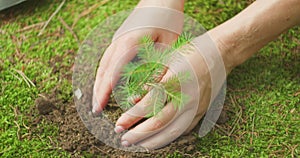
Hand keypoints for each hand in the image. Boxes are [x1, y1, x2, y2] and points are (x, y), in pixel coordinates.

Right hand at [92, 2, 183, 113]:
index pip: (113, 70)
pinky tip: (105, 83)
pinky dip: (105, 73)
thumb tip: (149, 90)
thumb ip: (159, 66)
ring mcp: (118, 39)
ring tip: (97, 100)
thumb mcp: (168, 44)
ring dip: (99, 82)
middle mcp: (120, 41)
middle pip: (104, 69)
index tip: (100, 105)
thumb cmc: (167, 19)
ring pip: (104, 64)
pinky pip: (109, 59)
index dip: (106, 90)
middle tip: (95, 109)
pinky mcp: (121, 39)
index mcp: (130, 42)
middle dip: (98, 90)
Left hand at [114, 34, 227, 148]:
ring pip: (172, 131)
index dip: (131, 117)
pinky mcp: (201, 112)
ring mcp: (195, 107)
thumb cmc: (189, 54)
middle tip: (124, 139)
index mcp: (174, 81)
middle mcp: (185, 97)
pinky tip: (157, 140)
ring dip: (153, 141)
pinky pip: (184, 130)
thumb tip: (133, 100)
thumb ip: (151, 81)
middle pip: (159, 123)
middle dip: (139, 134)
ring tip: (138, 146)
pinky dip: (169, 138)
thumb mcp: (166, 60)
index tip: (118, 125)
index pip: (148, 105)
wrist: (220, 55)